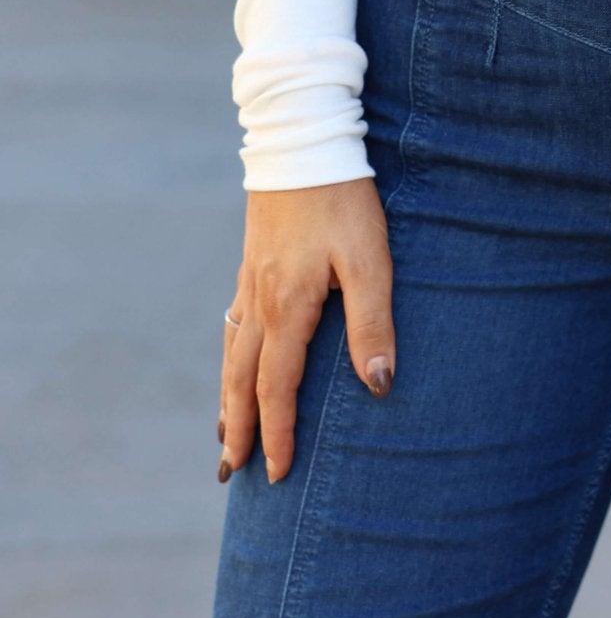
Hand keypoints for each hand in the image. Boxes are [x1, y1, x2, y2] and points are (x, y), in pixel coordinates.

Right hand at [218, 177, 395, 485]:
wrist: (304, 143)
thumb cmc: (344, 201)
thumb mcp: (370, 261)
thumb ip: (373, 322)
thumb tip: (378, 385)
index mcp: (288, 308)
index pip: (277, 387)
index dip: (277, 432)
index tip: (277, 473)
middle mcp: (259, 302)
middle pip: (240, 381)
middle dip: (238, 429)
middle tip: (231, 473)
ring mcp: (250, 283)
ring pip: (231, 356)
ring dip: (228, 400)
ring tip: (225, 436)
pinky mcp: (252, 265)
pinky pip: (233, 329)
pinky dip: (229, 361)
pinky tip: (235, 366)